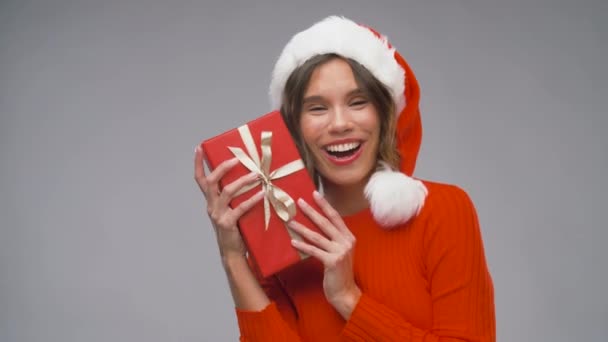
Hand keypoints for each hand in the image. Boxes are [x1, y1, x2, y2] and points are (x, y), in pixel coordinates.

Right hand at [194, 145, 264, 260]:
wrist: (232, 252)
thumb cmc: (234, 228)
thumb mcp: (230, 209)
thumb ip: (234, 196)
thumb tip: (250, 176)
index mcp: (210, 201)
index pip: (200, 179)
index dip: (198, 164)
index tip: (199, 148)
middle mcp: (211, 206)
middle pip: (211, 182)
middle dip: (222, 168)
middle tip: (236, 159)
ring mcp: (218, 215)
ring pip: (227, 192)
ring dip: (242, 181)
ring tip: (256, 175)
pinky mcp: (228, 223)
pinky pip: (240, 208)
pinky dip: (252, 200)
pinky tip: (262, 193)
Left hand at [287, 191, 360, 318]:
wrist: (345, 292)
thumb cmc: (339, 272)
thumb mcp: (340, 252)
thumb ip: (332, 240)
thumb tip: (315, 226)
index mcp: (349, 237)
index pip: (335, 216)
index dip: (324, 205)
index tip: (314, 193)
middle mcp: (346, 242)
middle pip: (325, 222)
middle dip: (311, 211)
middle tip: (298, 201)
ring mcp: (340, 251)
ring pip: (317, 236)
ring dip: (302, 228)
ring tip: (290, 222)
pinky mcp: (332, 261)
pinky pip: (314, 251)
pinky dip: (303, 246)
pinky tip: (293, 242)